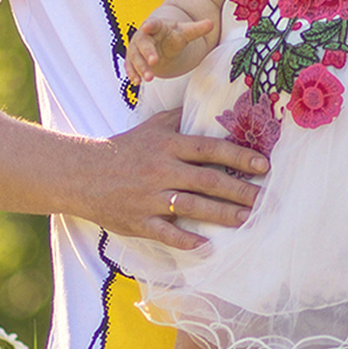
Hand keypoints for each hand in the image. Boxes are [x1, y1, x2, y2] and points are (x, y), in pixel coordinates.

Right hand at [84, 107, 268, 249]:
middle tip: (265, 199)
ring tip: (247, 220)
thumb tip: (209, 102)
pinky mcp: (138, 220)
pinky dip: (185, 240)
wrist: (82, 173)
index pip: (209, 149)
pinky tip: (207, 246)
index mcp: (167, 146)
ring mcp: (150, 197)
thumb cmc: (123, 149)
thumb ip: (181, 118)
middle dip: (239, 190)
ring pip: (192, 206)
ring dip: (222, 214)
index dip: (238, 156)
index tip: (262, 165)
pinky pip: (165, 232)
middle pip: (207, 179)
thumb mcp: (151, 127)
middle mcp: (162, 170)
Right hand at [125, 10, 215, 85]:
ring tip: (149, 78)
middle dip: (147, 52)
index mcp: (156, 26)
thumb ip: (197, 29)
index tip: (146, 27)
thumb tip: (211, 24)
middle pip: (143, 43)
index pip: (152, 24)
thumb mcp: (185, 32)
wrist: (160, 40)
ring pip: (135, 57)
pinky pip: (130, 66)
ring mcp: (136, 48)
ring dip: (140, 67)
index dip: (149, 25)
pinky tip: (136, 81)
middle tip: (155, 61)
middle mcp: (143, 36)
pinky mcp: (133, 60)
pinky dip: (132, 73)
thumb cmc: (172, 35)